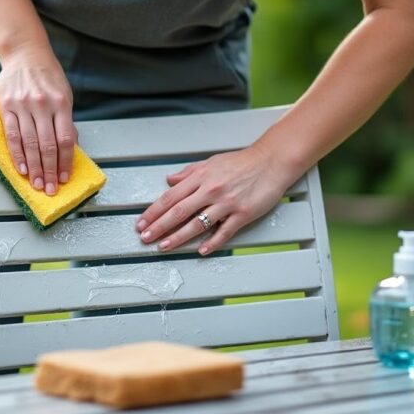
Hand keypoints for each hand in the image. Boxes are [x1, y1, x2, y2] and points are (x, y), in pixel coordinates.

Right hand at [0, 45, 74, 195]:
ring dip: (34, 167)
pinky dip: (17, 154)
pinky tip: (21, 168)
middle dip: (49, 170)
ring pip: (29, 143)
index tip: (64, 178)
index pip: (65, 139)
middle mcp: (42, 105)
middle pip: (47, 145)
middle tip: (50, 188)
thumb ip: (66, 120)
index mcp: (61, 103)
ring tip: (36, 183)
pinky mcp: (6, 106)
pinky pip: (12, 135)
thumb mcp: (65, 94)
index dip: (65, 161)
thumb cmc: (48, 77)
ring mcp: (23, 106)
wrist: (25, 54)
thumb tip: (70, 148)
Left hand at [135, 142, 302, 254]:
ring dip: (178, 237)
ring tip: (164, 246)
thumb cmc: (241, 162)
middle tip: (145, 238)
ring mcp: (226, 203)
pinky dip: (212, 242)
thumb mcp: (210, 162)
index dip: (153, 211)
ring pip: (197, 224)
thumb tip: (169, 180)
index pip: (170, 197)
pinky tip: (201, 251)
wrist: (271, 162)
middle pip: (178, 212)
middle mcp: (210, 190)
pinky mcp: (243, 214)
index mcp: (200, 177)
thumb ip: (188, 173)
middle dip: (159, 227)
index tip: (141, 223)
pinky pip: (224, 232)